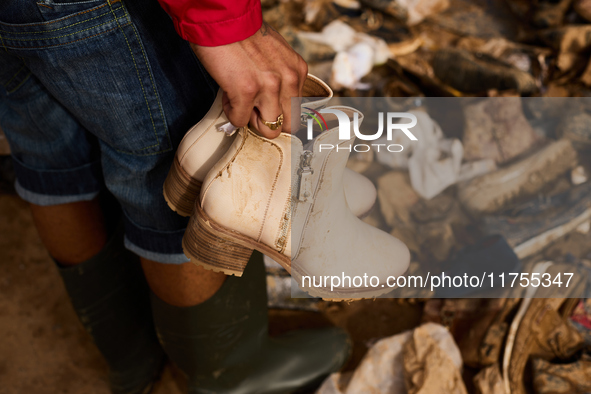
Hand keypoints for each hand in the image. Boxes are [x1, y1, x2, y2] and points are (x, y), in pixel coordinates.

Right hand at [191, 22, 307, 137]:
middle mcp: (288, 80)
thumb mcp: (276, 55)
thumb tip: (277, 102)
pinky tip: (227, 94)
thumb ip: (281, 78)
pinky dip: (231, 112)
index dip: (278, 110)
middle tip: (252, 106)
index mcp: (297, 71)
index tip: (264, 104)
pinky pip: (240, 121)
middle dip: (267, 120)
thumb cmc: (244, 35)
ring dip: (250, 118)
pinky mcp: (246, 92)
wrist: (223, 19)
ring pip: (268, 129)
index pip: (298, 111)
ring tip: (239, 99)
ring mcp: (269, 87)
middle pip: (288, 125)